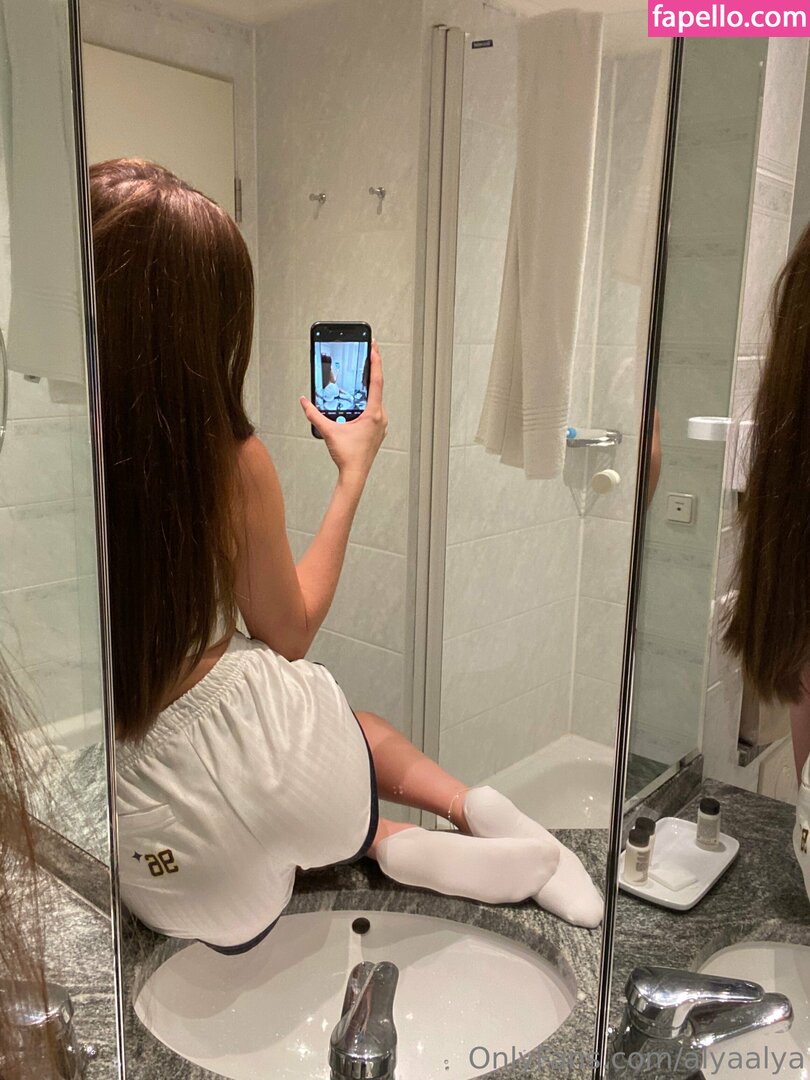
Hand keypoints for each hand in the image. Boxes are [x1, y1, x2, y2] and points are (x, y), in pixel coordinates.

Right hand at [300, 342, 387, 483]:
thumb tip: (304, 402)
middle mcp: (380, 417)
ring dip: (368, 387)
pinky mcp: (377, 430)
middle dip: (371, 371)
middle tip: (367, 355)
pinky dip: (367, 401)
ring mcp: (381, 424)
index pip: (376, 381)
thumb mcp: (328, 432)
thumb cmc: (348, 457)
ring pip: (376, 399)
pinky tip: (358, 400)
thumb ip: (314, 415)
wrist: (355, 475)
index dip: (375, 362)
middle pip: (377, 388)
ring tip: (361, 376)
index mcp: (373, 414)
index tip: (374, 348)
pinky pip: (374, 409)